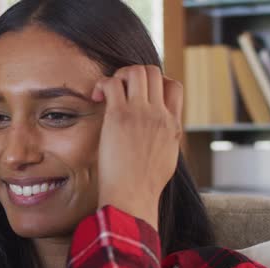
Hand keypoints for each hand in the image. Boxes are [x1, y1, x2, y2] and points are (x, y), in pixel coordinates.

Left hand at [91, 65, 182, 228]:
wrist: (133, 196)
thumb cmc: (144, 186)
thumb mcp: (167, 159)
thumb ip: (167, 140)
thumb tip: (163, 136)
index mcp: (172, 124)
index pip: (174, 86)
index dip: (155, 83)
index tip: (138, 95)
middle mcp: (159, 114)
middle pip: (154, 72)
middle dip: (133, 74)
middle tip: (118, 91)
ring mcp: (141, 113)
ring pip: (135, 71)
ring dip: (119, 75)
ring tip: (107, 92)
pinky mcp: (119, 116)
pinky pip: (112, 83)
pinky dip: (102, 83)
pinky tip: (95, 97)